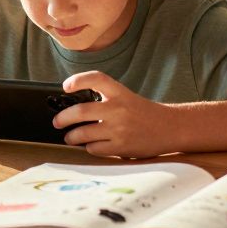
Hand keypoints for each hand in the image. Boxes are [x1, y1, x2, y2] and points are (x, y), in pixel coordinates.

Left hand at [53, 72, 170, 158]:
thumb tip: (73, 109)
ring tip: (70, 137)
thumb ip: (104, 99)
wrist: (169, 128)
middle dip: (63, 118)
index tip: (66, 86)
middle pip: (81, 111)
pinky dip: (88, 148)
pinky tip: (91, 145)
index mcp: (120, 92)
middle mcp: (118, 109)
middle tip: (57, 122)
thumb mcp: (126, 97)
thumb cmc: (143, 113)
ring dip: (71, 137)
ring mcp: (119, 129)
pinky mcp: (121, 147)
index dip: (78, 80)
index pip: (96, 78)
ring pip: (83, 133)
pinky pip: (94, 149)